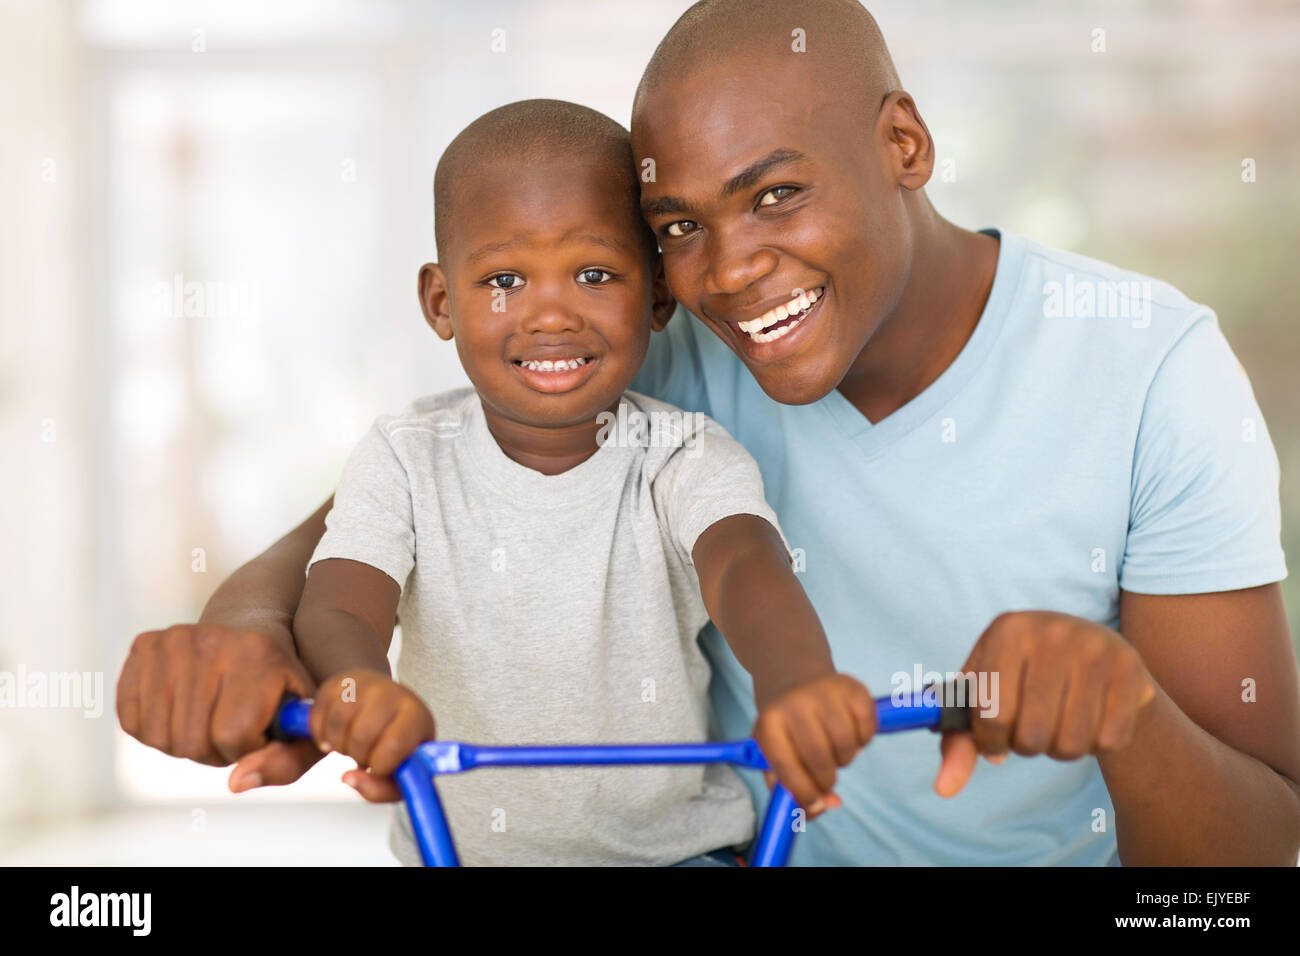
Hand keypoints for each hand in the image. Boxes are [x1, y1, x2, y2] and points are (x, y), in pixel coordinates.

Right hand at [116, 623, 320, 790]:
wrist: (250, 638)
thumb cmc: (278, 691)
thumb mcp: (301, 726)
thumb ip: (287, 762)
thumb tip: (236, 783)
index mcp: (259, 654)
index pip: (233, 735)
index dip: (245, 749)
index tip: (258, 732)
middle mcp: (211, 640)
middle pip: (193, 741)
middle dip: (214, 751)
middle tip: (231, 729)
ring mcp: (173, 640)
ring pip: (160, 737)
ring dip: (184, 744)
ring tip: (209, 719)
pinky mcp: (143, 646)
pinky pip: (132, 722)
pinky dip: (156, 731)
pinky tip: (182, 710)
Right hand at [310, 671, 435, 803]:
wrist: (384, 705)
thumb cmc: (395, 743)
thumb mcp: (400, 772)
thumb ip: (381, 790)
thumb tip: (350, 778)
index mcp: (417, 717)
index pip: (394, 744)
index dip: (379, 765)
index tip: (378, 767)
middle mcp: (394, 694)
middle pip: (362, 735)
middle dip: (357, 755)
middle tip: (363, 754)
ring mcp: (365, 684)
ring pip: (338, 723)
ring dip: (337, 745)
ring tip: (350, 743)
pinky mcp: (339, 682)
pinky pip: (318, 715)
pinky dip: (320, 734)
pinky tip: (334, 735)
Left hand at [753, 673, 875, 817]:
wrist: (793, 676)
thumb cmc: (785, 727)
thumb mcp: (774, 755)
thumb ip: (794, 791)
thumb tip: (828, 805)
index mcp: (769, 724)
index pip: (787, 768)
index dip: (804, 793)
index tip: (816, 803)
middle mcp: (795, 704)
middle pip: (820, 758)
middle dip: (827, 779)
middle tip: (827, 776)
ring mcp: (824, 692)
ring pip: (847, 744)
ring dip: (845, 759)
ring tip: (835, 751)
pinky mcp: (852, 687)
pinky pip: (868, 726)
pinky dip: (864, 739)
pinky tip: (850, 733)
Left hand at [935, 611, 1156, 796]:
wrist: (1094, 651)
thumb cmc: (1024, 677)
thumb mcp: (986, 695)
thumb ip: (959, 740)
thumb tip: (945, 788)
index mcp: (1008, 630)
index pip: (992, 713)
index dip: (990, 742)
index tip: (995, 742)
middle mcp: (1052, 631)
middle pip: (1032, 734)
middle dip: (1026, 747)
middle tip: (1030, 731)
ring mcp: (1095, 647)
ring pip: (1071, 743)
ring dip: (1060, 750)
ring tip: (1057, 727)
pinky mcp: (1130, 669)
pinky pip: (1109, 741)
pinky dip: (1095, 746)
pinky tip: (1090, 720)